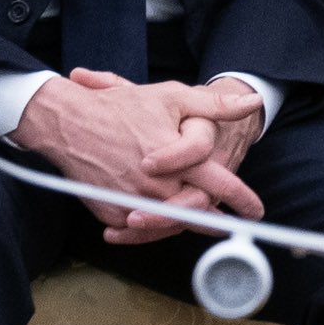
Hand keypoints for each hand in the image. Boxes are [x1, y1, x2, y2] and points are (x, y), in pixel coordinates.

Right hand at [13, 71, 263, 246]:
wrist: (68, 124)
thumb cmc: (122, 108)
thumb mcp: (173, 97)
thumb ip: (216, 105)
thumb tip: (253, 101)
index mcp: (180, 161)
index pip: (221, 185)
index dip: (242, 200)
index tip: (255, 212)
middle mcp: (159, 188)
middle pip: (197, 212)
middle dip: (215, 220)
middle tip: (230, 223)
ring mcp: (134, 204)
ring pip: (169, 223)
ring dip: (186, 223)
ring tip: (203, 224)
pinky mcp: (112, 213)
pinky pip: (140, 227)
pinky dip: (152, 225)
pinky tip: (164, 221)